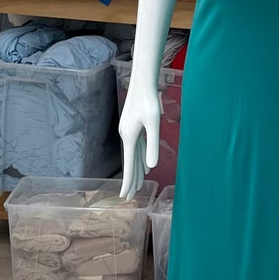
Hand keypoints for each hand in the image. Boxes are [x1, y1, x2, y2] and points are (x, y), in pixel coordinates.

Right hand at [119, 82, 160, 200]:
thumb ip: (152, 145)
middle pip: (130, 163)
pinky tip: (146, 165)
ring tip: (139, 185)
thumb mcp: (154, 123)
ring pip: (134, 155)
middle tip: (130, 197)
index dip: (128, 181)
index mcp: (130, 137)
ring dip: (137, 171)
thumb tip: (150, 166)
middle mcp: (127, 136)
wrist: (143, 82)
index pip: (129, 165)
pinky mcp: (134, 126)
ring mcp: (130, 131)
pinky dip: (141, 158)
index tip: (125, 196)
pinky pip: (138, 147)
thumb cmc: (149, 100)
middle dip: (131, 180)